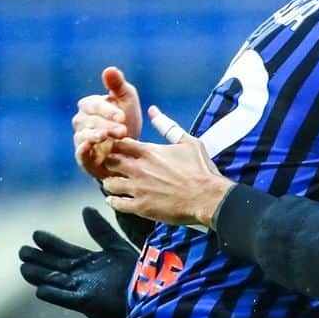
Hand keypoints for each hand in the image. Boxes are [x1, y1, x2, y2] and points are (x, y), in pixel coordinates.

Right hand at [19, 206, 135, 317]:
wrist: (150, 293)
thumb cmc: (137, 272)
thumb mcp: (116, 247)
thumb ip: (100, 231)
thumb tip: (85, 209)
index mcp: (89, 262)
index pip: (64, 251)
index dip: (50, 243)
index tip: (36, 234)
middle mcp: (82, 275)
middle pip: (55, 265)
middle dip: (39, 259)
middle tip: (23, 250)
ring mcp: (83, 289)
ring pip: (55, 281)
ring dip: (39, 275)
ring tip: (23, 268)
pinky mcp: (87, 303)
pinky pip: (66, 298)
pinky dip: (53, 294)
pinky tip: (39, 289)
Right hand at [73, 67, 143, 180]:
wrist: (129, 150)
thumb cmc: (127, 121)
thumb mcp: (127, 101)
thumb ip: (118, 85)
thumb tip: (110, 69)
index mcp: (89, 105)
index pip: (94, 105)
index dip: (108, 111)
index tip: (122, 117)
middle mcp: (80, 121)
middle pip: (90, 121)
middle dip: (107, 125)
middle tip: (123, 131)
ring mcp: (80, 139)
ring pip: (84, 136)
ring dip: (96, 136)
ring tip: (107, 137)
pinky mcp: (84, 158)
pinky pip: (79, 154)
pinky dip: (82, 151)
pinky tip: (88, 147)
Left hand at [100, 106, 232, 227]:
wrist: (209, 198)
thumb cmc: (202, 171)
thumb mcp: (189, 142)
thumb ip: (168, 126)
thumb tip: (152, 110)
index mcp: (149, 152)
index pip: (119, 143)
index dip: (117, 146)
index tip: (121, 151)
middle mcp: (139, 169)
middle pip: (109, 161)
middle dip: (110, 163)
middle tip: (115, 168)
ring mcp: (139, 189)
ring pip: (109, 183)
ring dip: (110, 183)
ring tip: (115, 185)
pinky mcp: (142, 207)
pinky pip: (117, 204)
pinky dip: (114, 202)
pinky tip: (116, 200)